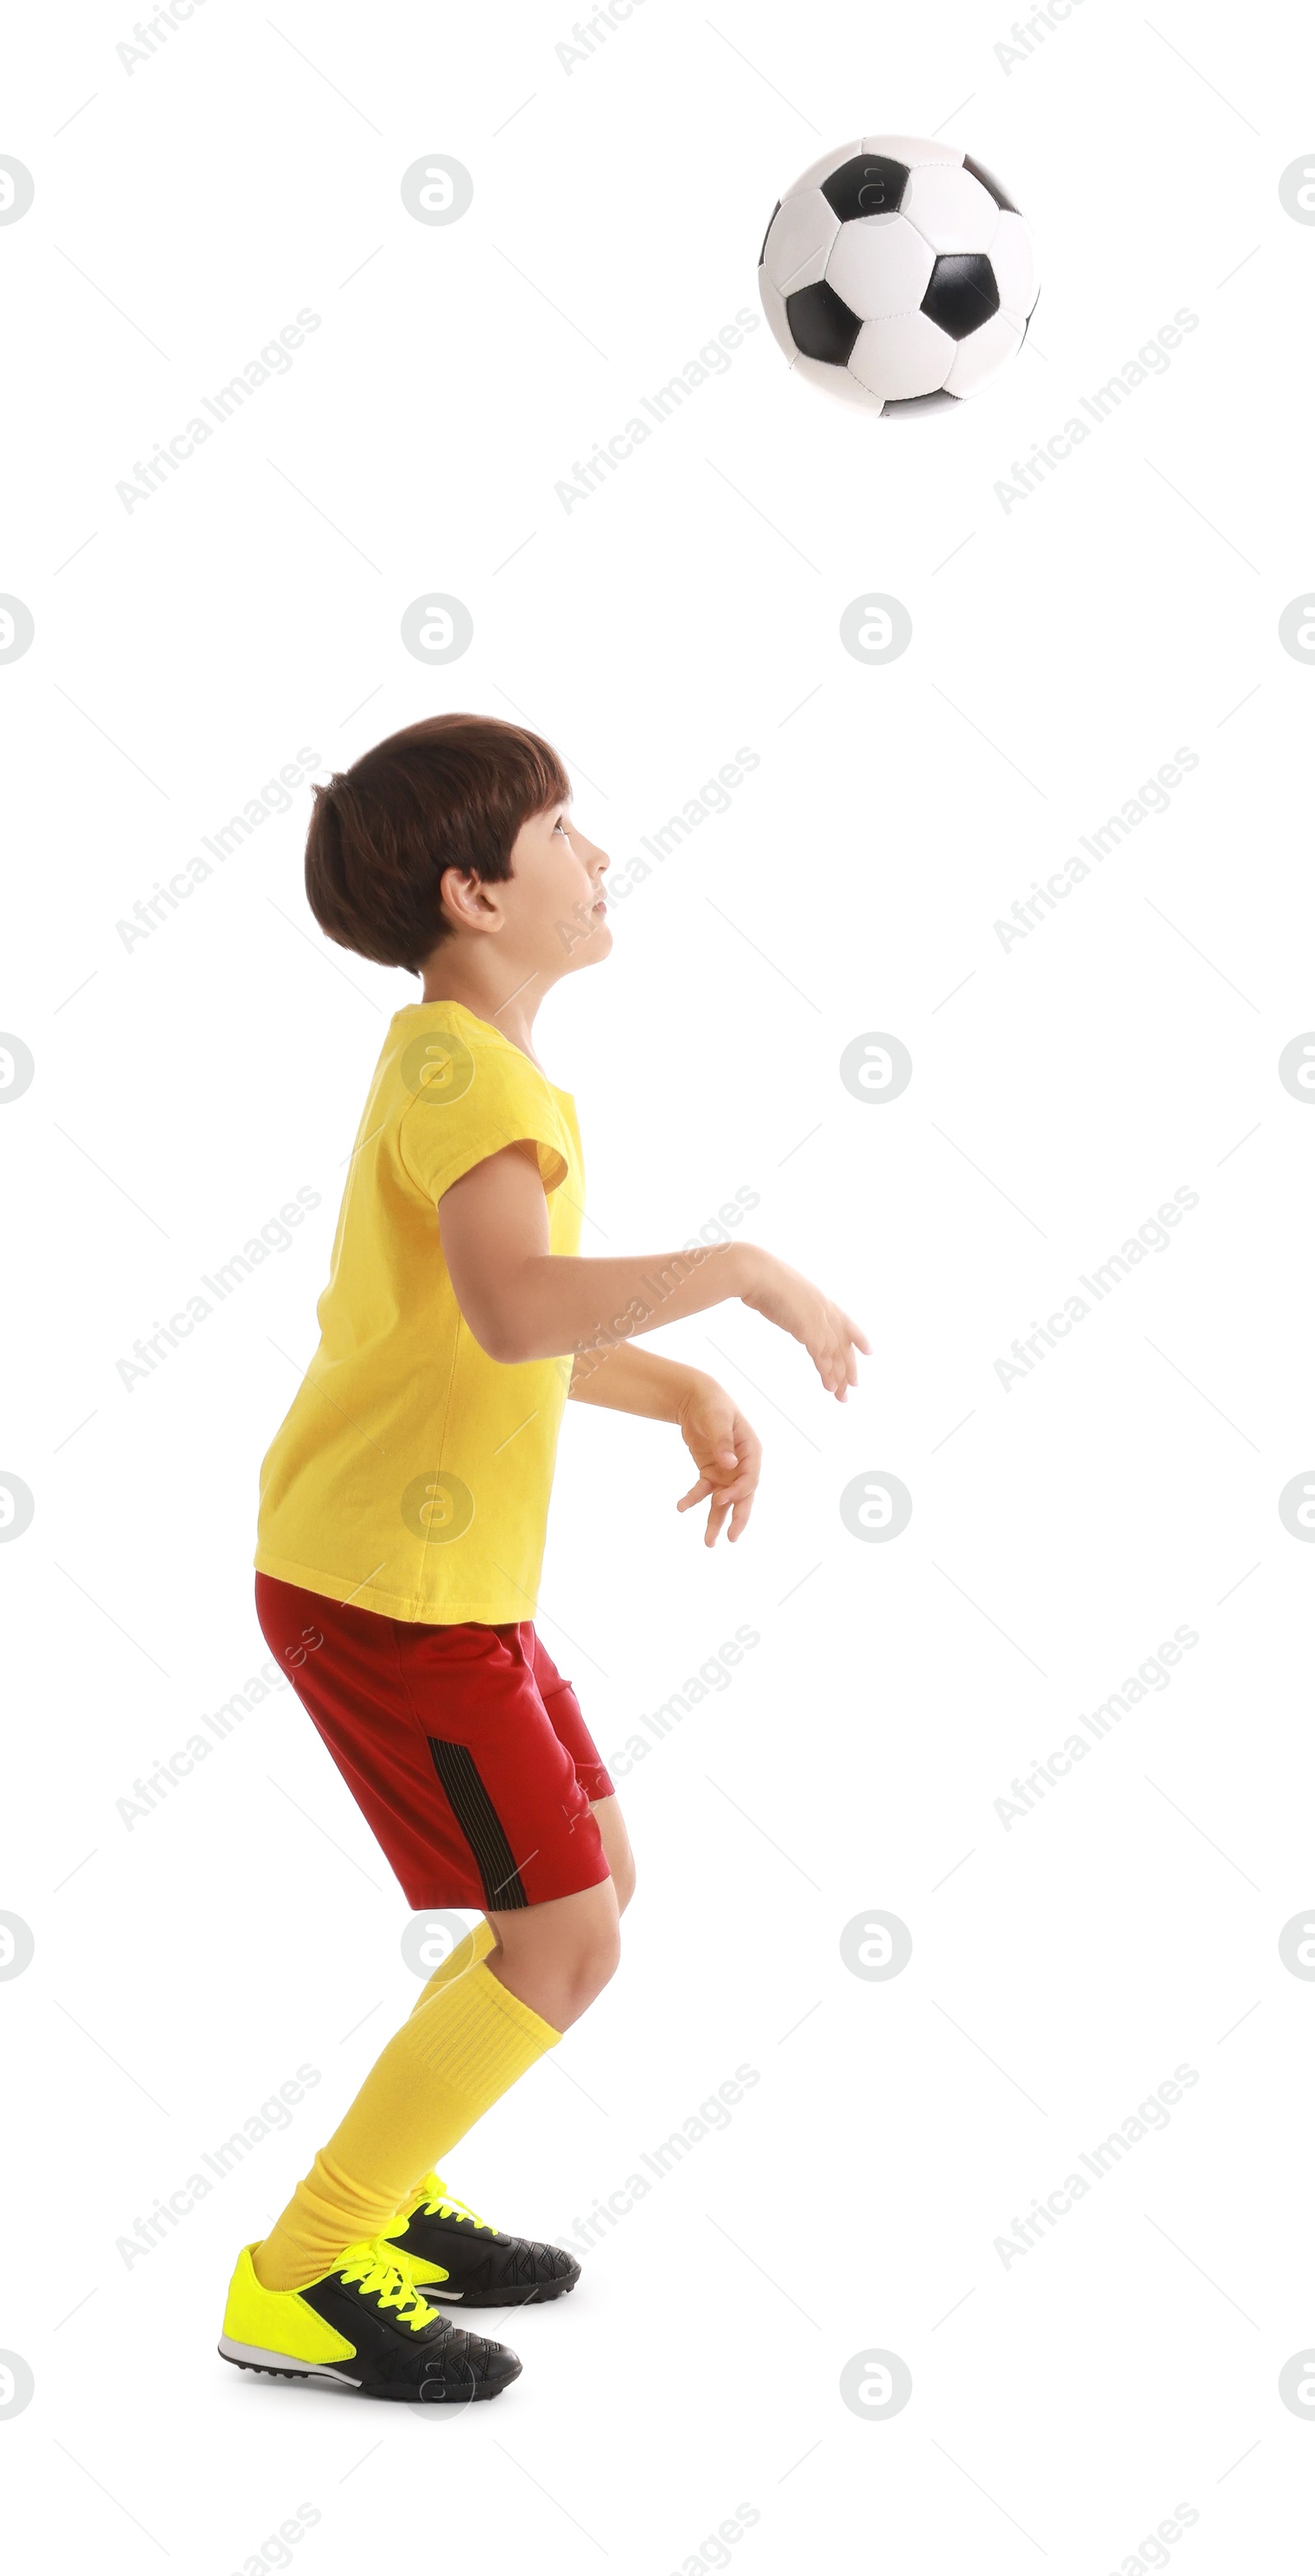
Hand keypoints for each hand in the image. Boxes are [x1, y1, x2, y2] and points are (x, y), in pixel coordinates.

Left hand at [675, 1376, 761, 1546]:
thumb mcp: (716, 1418)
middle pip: (743, 1496)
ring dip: (716, 1521)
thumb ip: (723, 1441)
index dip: (738, 1492)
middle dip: (738, 1518)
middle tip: (732, 1538)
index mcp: (751, 1450)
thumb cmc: (711, 1404)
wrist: (695, 1398)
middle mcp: (742, 1465)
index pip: (750, 1478)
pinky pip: (703, 1491)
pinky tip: (681, 1507)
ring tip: (709, 1543)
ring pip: (724, 1501)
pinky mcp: (710, 1472)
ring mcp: (727, 1471)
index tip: (720, 1499)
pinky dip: (693, 1499)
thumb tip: (731, 1464)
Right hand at [739, 1247, 869, 1398]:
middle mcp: (825, 1311)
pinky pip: (822, 1357)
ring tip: (841, 1395)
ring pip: (835, 1354)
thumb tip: (787, 1308)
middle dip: (849, 1368)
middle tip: (852, 1387)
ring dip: (839, 1377)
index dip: (859, 1338)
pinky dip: (827, 1373)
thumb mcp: (785, 1292)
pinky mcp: (808, 1330)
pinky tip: (829, 1387)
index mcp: (821, 1300)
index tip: (868, 1351)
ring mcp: (818, 1320)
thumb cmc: (762, 1279)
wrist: (757, 1274)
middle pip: (844, 1345)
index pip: (847, 1322)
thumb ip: (793, 1304)